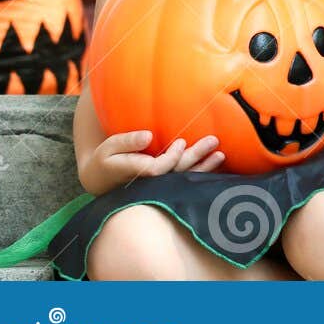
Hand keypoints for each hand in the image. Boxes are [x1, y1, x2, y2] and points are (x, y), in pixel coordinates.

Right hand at [77, 130, 223, 196]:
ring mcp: (160, 188)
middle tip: (213, 140)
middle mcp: (151, 185)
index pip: (158, 170)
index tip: (181, 142)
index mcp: (137, 175)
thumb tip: (148, 135)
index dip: (172, 157)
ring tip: (221, 154)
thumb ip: (128, 141)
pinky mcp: (166, 187)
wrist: (102, 182)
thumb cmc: (106, 160)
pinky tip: (216, 165)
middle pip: (177, 174)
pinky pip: (186, 182)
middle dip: (196, 158)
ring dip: (204, 167)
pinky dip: (201, 173)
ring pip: (184, 179)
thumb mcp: (110, 148)